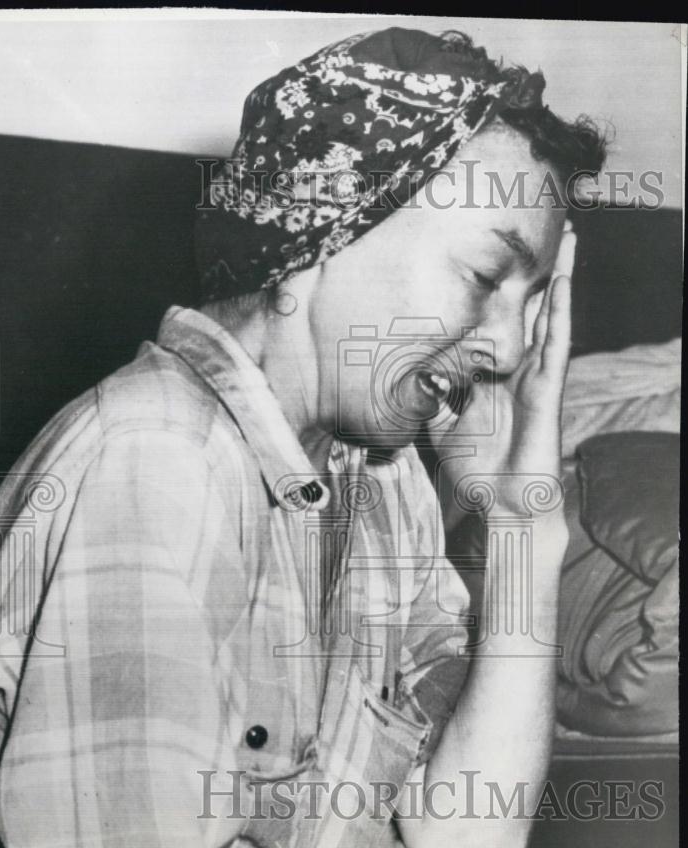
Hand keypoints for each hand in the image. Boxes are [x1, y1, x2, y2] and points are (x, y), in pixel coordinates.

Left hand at [427, 224, 576, 522]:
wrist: (502, 500)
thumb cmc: (476, 467)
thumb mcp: (438, 424)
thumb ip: (426, 397)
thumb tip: (402, 375)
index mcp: (495, 371)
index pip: (497, 320)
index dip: (497, 286)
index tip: (488, 250)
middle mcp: (519, 366)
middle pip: (530, 306)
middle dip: (536, 268)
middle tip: (543, 223)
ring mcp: (537, 374)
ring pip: (551, 315)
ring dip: (561, 275)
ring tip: (569, 236)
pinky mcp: (549, 388)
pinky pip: (558, 344)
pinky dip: (563, 313)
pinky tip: (565, 283)